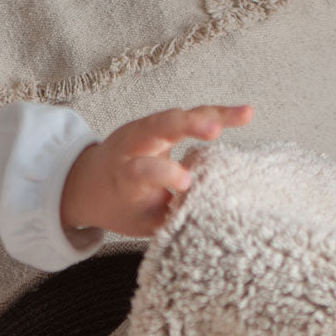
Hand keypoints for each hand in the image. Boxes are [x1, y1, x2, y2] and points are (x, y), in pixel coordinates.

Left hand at [60, 104, 253, 236]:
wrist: (90, 182)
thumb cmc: (119, 206)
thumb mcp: (136, 221)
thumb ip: (165, 218)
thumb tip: (201, 219)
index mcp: (122, 173)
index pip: (143, 169)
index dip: (163, 173)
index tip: (185, 183)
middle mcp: (133, 144)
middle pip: (159, 127)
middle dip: (186, 126)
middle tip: (214, 131)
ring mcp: (147, 129)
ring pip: (180, 116)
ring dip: (212, 115)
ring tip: (245, 115)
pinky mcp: (162, 124)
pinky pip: (191, 115)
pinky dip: (216, 115)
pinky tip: (244, 114)